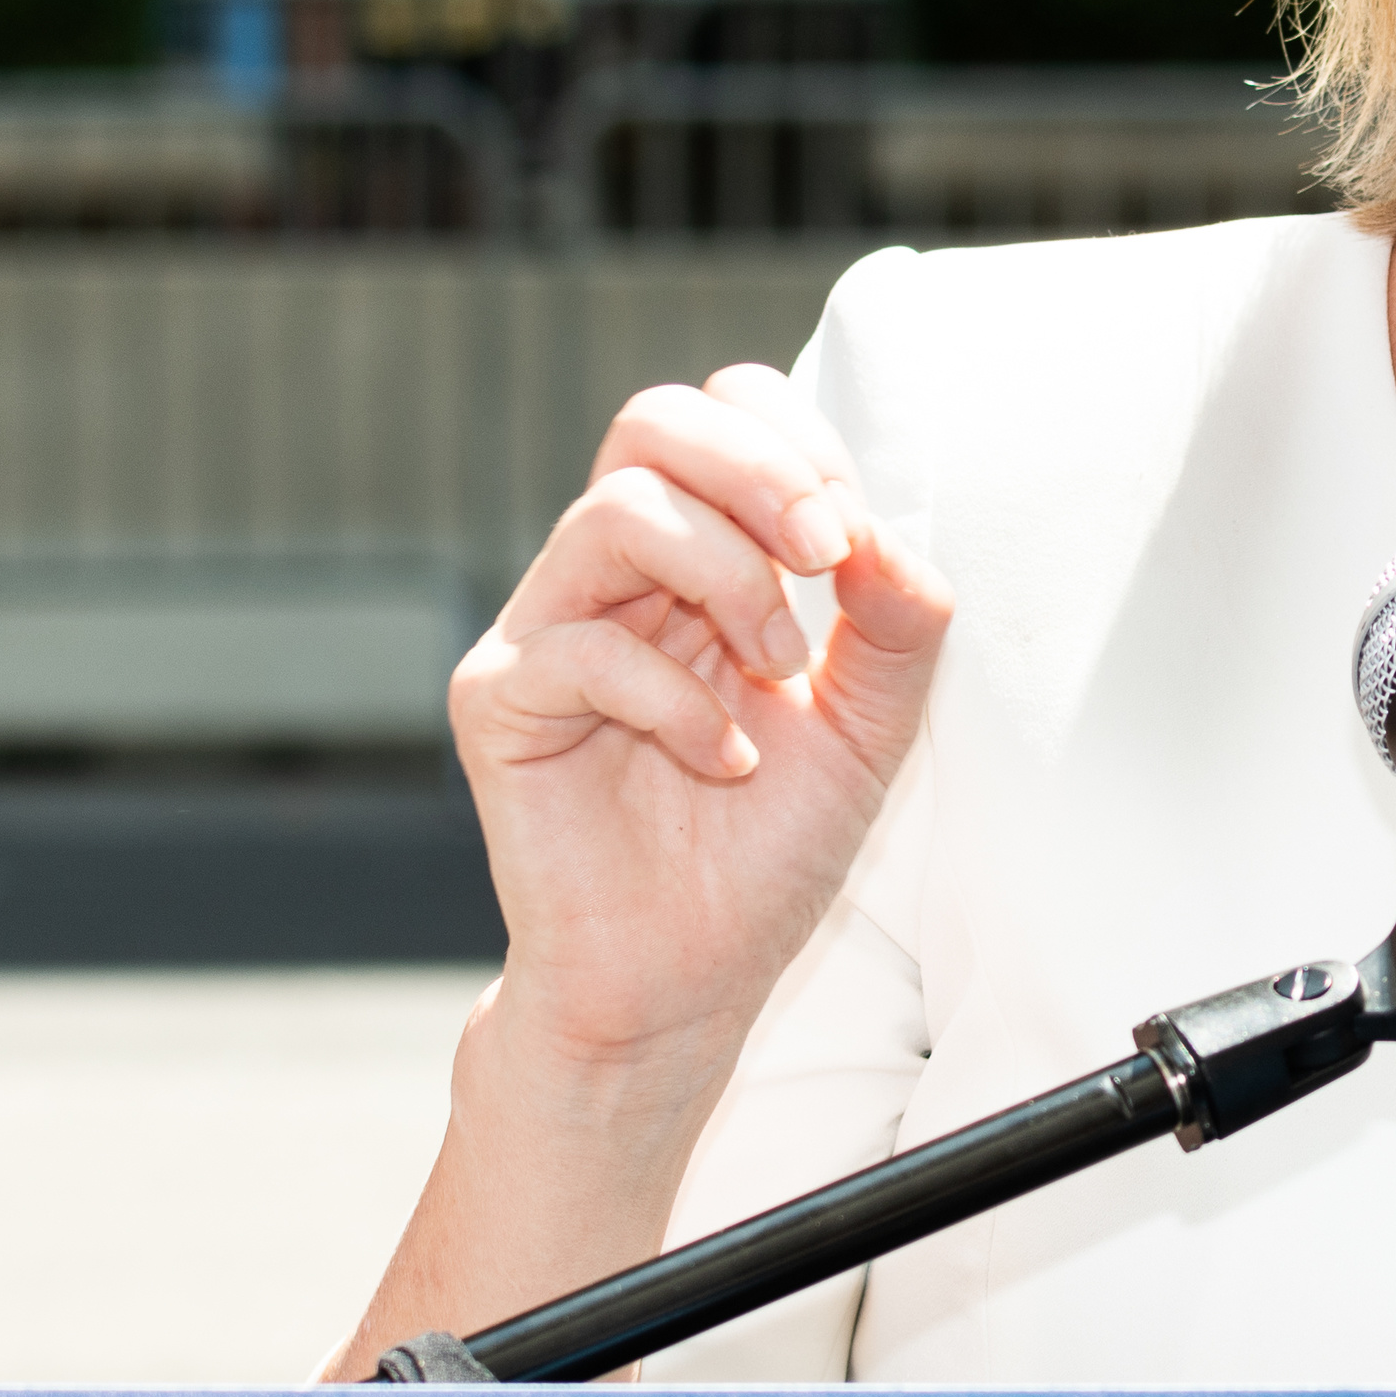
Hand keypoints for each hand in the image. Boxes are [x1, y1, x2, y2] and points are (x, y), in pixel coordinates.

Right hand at [447, 364, 954, 1118]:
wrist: (687, 982)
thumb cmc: (764, 852)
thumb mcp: (871, 727)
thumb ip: (898, 625)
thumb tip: (886, 534)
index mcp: (695, 557)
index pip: (722, 414)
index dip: (798, 445)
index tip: (855, 540)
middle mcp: (612, 575)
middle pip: (653, 422)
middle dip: (761, 471)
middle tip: (827, 554)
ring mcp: (546, 629)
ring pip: (618, 513)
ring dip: (732, 582)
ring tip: (778, 676)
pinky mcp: (497, 701)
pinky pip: (581, 649)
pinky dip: (678, 701)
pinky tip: (722, 762)